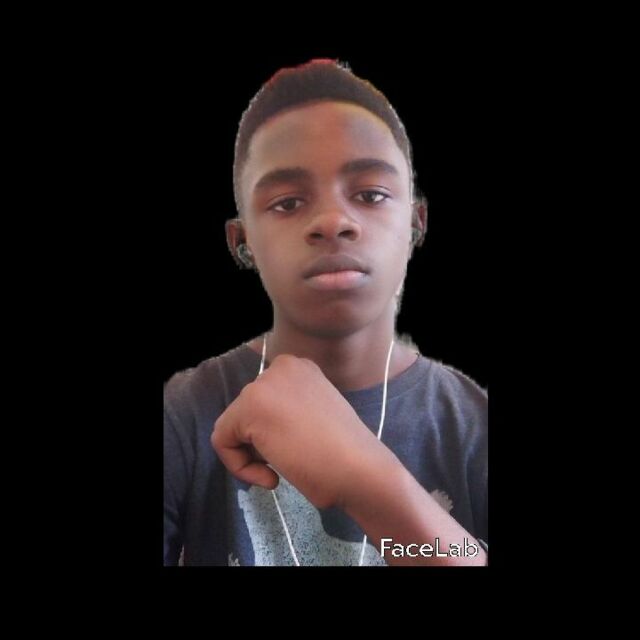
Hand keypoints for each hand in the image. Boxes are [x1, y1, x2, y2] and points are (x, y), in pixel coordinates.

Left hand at [211, 354, 391, 509]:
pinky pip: (222, 441)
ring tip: (281, 470)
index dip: (272, 434)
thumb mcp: (315, 416)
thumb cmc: (346, 453)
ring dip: (253, 455)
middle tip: (287, 462)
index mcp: (301, 368)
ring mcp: (264, 383)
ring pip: (233, 426)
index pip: (265, 402)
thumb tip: (262, 427)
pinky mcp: (249, 407)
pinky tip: (271, 475)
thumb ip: (289, 411)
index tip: (294, 451)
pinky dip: (238, 466)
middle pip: (246, 412)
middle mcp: (282, 366)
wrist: (360, 469)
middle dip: (260, 443)